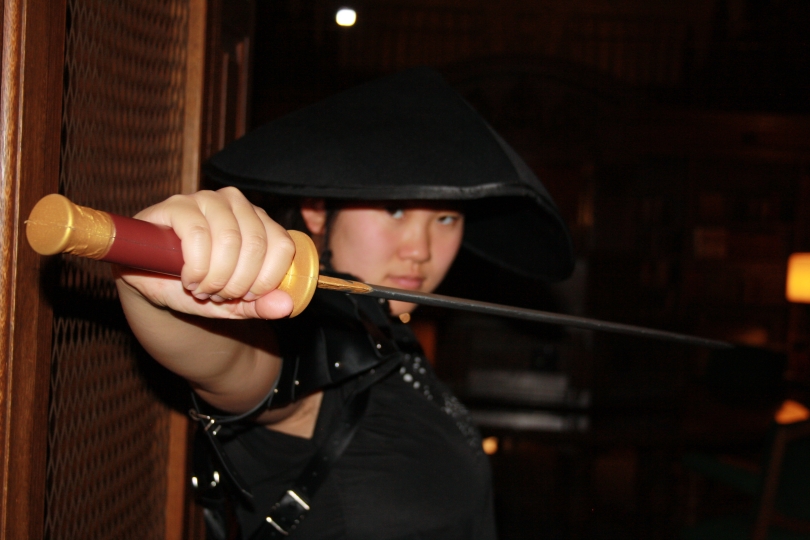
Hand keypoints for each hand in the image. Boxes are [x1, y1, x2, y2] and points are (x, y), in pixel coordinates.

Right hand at [115, 187, 294, 319]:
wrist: (155, 282)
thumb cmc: (202, 285)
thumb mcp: (235, 303)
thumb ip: (261, 305)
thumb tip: (284, 306)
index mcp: (261, 222)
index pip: (282, 245)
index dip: (266, 279)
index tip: (248, 297)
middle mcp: (238, 204)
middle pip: (255, 245)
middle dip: (237, 283)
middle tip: (219, 295)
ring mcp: (208, 200)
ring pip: (229, 240)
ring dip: (215, 277)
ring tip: (202, 289)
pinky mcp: (179, 205)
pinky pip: (198, 234)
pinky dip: (196, 267)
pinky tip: (189, 279)